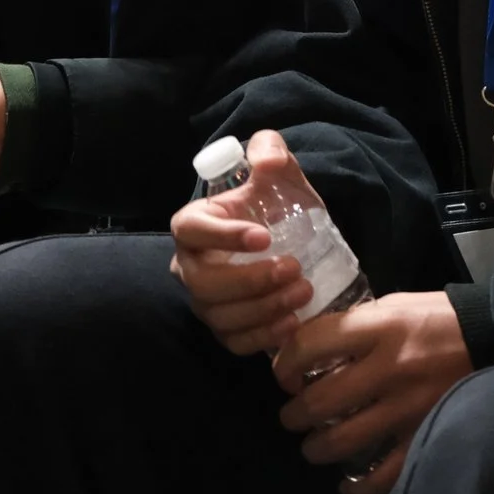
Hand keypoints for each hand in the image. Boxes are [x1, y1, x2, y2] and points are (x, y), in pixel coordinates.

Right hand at [172, 131, 313, 355]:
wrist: (294, 246)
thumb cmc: (276, 208)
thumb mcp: (278, 175)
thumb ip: (270, 152)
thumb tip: (266, 158)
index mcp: (194, 225)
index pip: (189, 230)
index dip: (222, 236)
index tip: (264, 237)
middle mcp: (190, 267)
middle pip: (203, 283)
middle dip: (249, 280)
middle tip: (293, 268)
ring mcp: (205, 303)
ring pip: (220, 316)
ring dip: (263, 308)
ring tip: (303, 292)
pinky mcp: (225, 330)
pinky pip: (235, 342)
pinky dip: (263, 336)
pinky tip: (293, 322)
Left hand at [275, 291, 470, 493]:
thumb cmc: (439, 319)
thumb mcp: (393, 305)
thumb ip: (354, 328)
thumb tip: (308, 350)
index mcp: (380, 327)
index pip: (312, 345)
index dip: (285, 363)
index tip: (284, 375)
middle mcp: (390, 368)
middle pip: (320, 401)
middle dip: (294, 414)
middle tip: (294, 416)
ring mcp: (409, 408)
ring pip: (342, 441)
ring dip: (316, 448)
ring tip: (314, 446)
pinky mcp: (427, 435)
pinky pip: (384, 475)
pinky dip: (358, 487)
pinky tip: (347, 484)